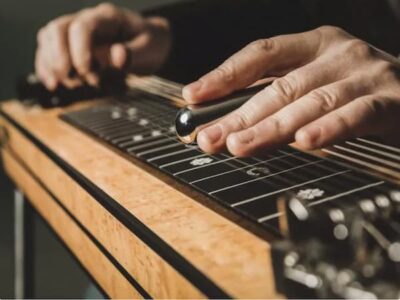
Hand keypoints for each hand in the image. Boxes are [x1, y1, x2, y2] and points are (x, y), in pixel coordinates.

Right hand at [35, 3, 170, 89]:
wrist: (150, 44)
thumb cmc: (150, 44)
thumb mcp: (150, 50)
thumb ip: (134, 54)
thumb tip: (117, 56)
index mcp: (108, 18)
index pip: (83, 26)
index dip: (80, 50)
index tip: (88, 71)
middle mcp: (88, 20)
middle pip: (58, 29)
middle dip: (60, 57)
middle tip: (73, 80)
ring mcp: (76, 31)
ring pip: (49, 38)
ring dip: (51, 63)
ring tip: (69, 84)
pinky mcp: (71, 46)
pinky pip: (49, 51)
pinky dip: (46, 67)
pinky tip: (53, 84)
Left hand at [182, 26, 399, 155]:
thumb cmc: (354, 92)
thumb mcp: (313, 86)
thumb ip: (276, 100)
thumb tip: (227, 123)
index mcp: (313, 45)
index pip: (260, 55)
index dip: (224, 75)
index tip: (193, 97)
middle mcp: (337, 54)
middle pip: (279, 86)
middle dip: (239, 116)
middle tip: (210, 138)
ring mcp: (364, 74)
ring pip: (309, 101)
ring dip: (271, 127)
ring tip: (240, 146)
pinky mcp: (389, 99)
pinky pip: (354, 114)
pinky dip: (328, 128)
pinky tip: (304, 141)